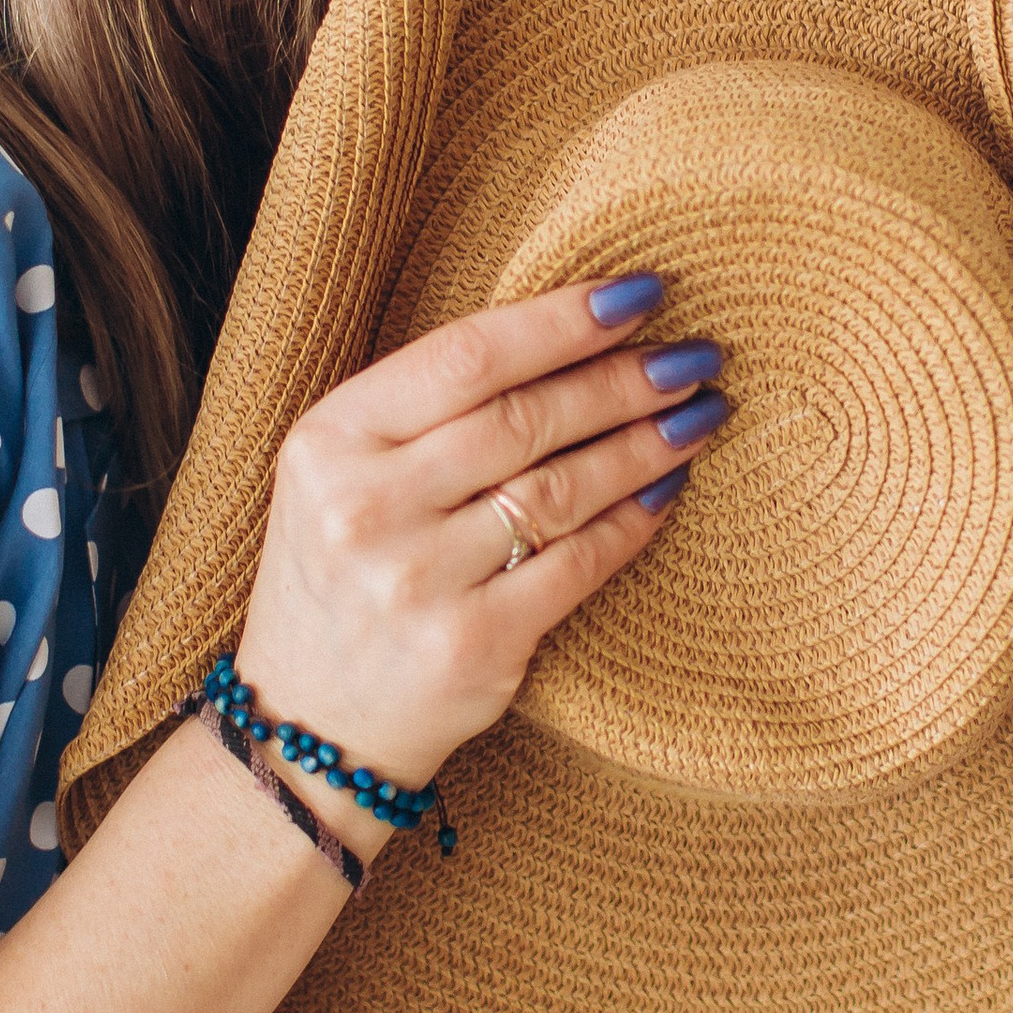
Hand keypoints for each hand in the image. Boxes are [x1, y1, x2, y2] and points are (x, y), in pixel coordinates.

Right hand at [238, 274, 725, 842]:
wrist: (312, 719)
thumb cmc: (345, 568)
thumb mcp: (343, 470)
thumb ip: (427, 406)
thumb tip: (570, 329)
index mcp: (330, 440)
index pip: (467, 356)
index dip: (564, 319)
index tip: (640, 293)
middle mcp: (365, 508)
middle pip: (526, 418)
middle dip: (626, 379)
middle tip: (695, 355)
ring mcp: (417, 582)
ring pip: (562, 488)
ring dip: (646, 443)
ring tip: (700, 413)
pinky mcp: (473, 646)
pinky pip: (579, 564)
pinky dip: (634, 519)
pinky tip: (669, 486)